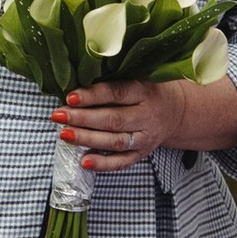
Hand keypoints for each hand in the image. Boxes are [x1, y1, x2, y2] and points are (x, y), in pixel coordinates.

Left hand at [53, 76, 236, 171]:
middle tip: (58, 115)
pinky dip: (103, 164)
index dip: (94, 95)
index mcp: (146, 91)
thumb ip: (115, 76)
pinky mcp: (142, 154)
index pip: (118, 93)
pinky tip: (84, 161)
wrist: (178, 112)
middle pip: (113, 119)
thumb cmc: (149, 90)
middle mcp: (147, 116)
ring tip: (64, 134)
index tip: (70, 95)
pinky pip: (122, 162)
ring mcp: (146, 137)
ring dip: (88, 139)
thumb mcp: (139, 76)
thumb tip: (78, 73)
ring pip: (115, 141)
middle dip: (83, 118)